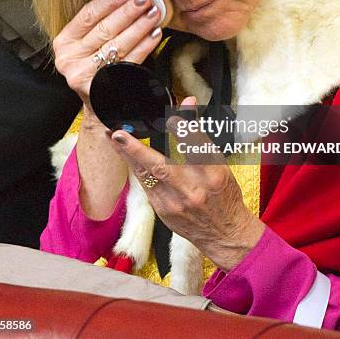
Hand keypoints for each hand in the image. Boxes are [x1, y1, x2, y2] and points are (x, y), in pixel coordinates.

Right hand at [53, 0, 162, 117]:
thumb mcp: (88, 44)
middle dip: (128, 12)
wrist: (98, 105)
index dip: (110, 0)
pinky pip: (128, 62)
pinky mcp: (102, 88)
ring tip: (155, 13)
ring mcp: (84, 76)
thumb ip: (101, 22)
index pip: (88, 15)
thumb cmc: (96, 67)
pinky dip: (144, 47)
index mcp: (64, 42)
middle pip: (104, 29)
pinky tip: (155, 34)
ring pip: (117, 45)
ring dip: (139, 27)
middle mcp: (70, 59)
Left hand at [111, 97, 264, 271]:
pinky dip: (136, 168)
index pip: (196, 147)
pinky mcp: (163, 211)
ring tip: (114, 139)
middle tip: (119, 135)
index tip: (170, 118)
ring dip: (127, 156)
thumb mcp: (219, 163)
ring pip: (146, 176)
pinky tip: (126, 155)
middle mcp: (193, 190)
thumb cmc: (224, 194)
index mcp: (213, 175)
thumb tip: (186, 104)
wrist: (225, 234)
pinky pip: (146, 185)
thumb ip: (198, 134)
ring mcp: (175, 203)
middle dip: (137, 150)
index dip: (183, 130)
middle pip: (162, 167)